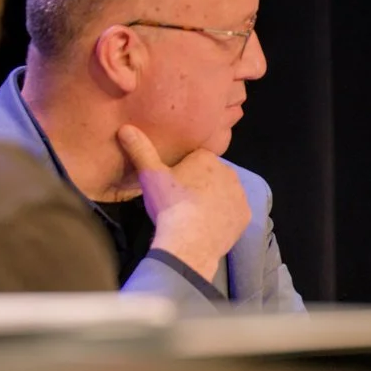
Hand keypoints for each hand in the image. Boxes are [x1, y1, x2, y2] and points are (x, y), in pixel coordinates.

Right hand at [118, 125, 250, 278]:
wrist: (190, 241)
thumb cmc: (170, 204)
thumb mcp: (150, 175)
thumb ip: (140, 150)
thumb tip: (125, 128)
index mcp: (206, 158)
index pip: (194, 160)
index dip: (182, 172)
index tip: (172, 186)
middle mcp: (229, 171)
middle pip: (211, 176)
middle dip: (200, 184)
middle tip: (181, 202)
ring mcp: (240, 195)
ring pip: (224, 193)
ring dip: (213, 200)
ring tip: (194, 215)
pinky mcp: (245, 216)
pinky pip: (233, 213)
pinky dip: (224, 218)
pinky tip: (209, 226)